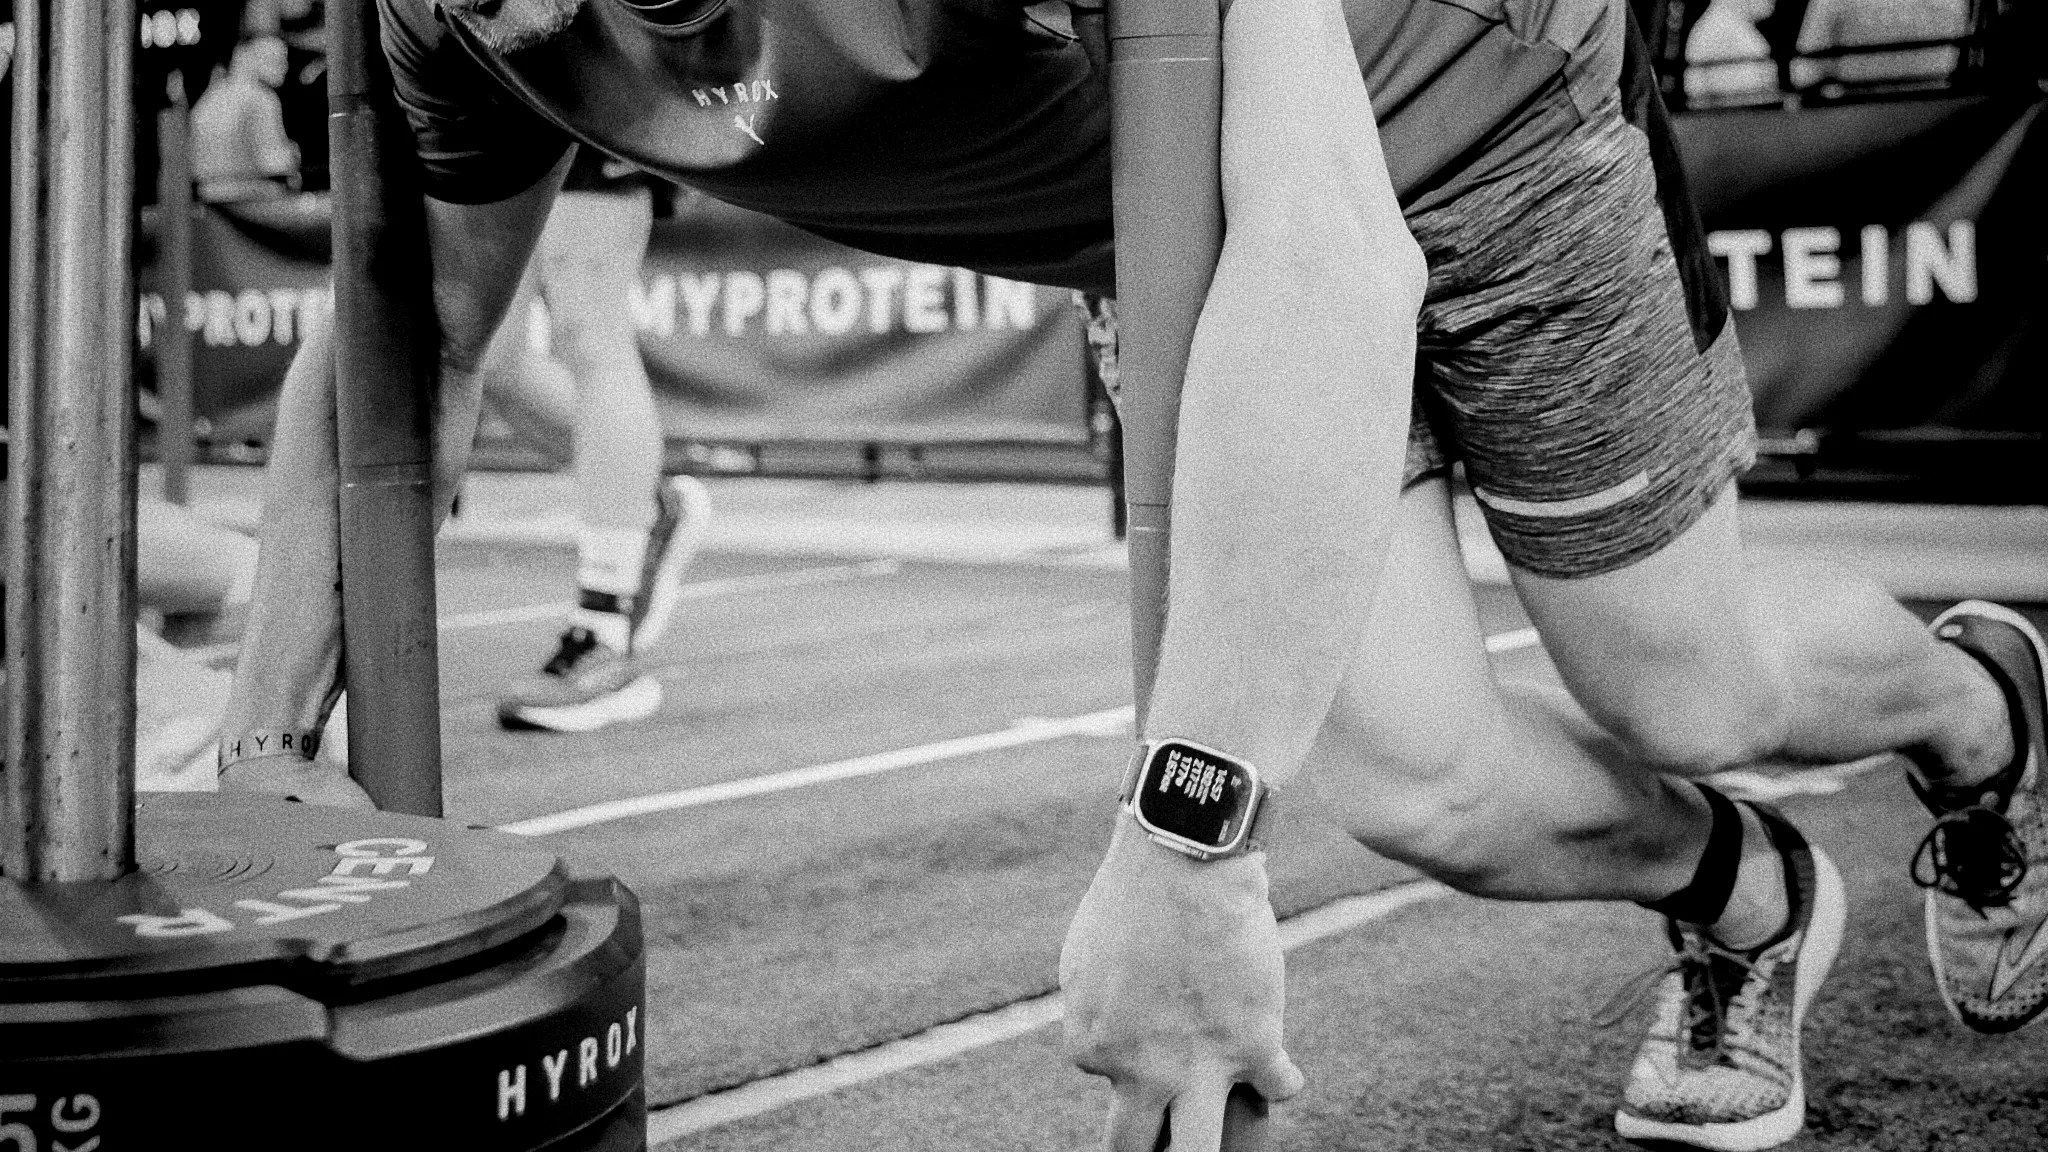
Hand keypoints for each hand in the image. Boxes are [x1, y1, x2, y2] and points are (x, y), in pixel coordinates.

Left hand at [1061, 817, 1303, 1151]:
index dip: (1129, 1054)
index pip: (1108, 1078)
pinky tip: (1280, 1070)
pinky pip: (1279, 1089)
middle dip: (1150, 1149)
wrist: (1185, 863)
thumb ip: (1098, 1013)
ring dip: (1209, 1145)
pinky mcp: (1255, 1047)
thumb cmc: (1131, 899)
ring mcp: (1199, 1069)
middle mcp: (1141, 1074)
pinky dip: (1282, 1079)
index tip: (1147, 1030)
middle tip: (1164, 1141)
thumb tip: (1113, 1042)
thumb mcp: (1086, 964)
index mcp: (1092, 1050)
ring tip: (1222, 1140)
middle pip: (1135, 1148)